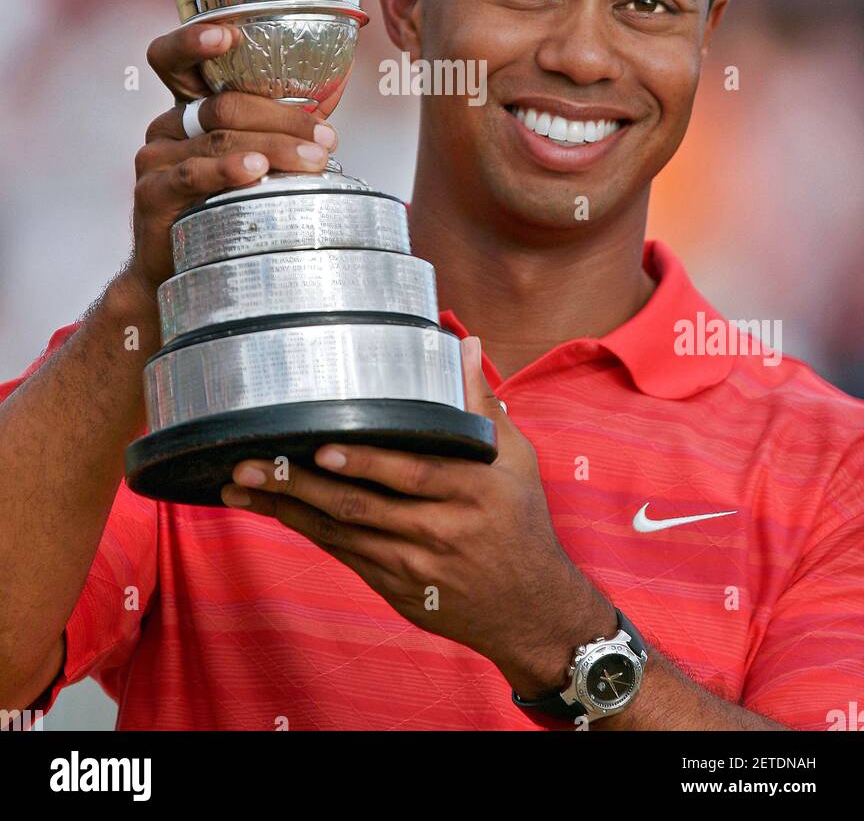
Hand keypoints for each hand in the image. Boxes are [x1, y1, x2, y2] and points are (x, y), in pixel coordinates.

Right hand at [127, 21, 345, 294]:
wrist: (178, 269)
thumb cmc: (222, 207)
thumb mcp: (248, 162)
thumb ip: (272, 136)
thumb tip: (326, 127)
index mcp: (187, 107)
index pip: (175, 58)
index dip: (194, 40)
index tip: (228, 34)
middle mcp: (166, 126)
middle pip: (223, 105)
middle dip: (283, 119)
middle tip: (325, 141)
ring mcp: (155, 158)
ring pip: (219, 140)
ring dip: (273, 148)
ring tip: (313, 161)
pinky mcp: (151, 193)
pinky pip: (192, 175)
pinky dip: (227, 170)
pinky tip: (254, 170)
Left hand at [221, 336, 616, 696]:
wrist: (530, 610)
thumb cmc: (521, 522)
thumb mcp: (517, 461)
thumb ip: (481, 404)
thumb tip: (466, 344)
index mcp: (472, 491)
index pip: (411, 474)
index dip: (365, 463)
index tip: (321, 447)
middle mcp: (440, 530)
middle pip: (361, 508)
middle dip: (300, 485)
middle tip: (250, 465)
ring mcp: (413, 566)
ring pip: (342, 534)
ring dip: (289, 509)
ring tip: (241, 486)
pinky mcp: (396, 588)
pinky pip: (344, 555)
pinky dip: (307, 531)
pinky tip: (275, 510)